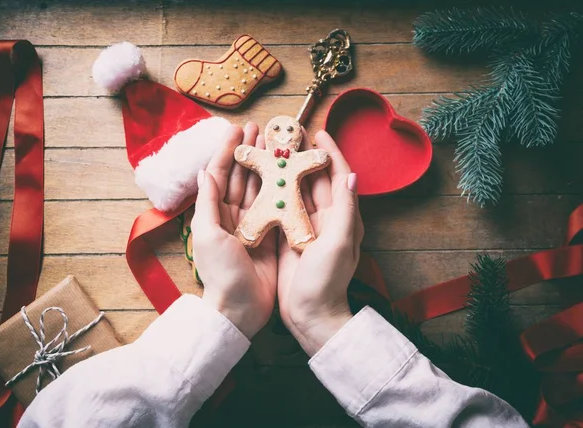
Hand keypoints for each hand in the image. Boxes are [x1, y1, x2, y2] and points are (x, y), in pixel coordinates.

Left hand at [192, 123, 276, 338]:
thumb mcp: (208, 234)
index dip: (229, 151)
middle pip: (243, 177)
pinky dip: (282, 187)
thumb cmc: (220, 272)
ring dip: (267, 165)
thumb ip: (208, 202)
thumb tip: (206, 170)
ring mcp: (254, 224)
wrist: (240, 308)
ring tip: (277, 143)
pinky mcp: (272, 235)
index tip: (238, 129)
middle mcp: (234, 216)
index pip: (221, 175)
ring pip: (261, 188)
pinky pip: (277, 206)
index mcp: (215, 214)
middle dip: (251, 152)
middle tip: (263, 129)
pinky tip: (290, 171)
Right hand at [277, 130, 363, 355]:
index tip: (320, 133)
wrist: (310, 314)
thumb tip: (351, 175)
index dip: (331, 154)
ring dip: (288, 169)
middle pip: (315, 179)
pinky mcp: (288, 236)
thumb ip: (345, 209)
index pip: (339, 177)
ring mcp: (306, 227)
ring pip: (297, 190)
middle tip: (290, 134)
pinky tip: (262, 178)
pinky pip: (282, 207)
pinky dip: (275, 190)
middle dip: (304, 156)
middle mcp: (326, 219)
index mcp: (342, 217)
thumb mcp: (339, 244)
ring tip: (274, 149)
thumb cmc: (327, 281)